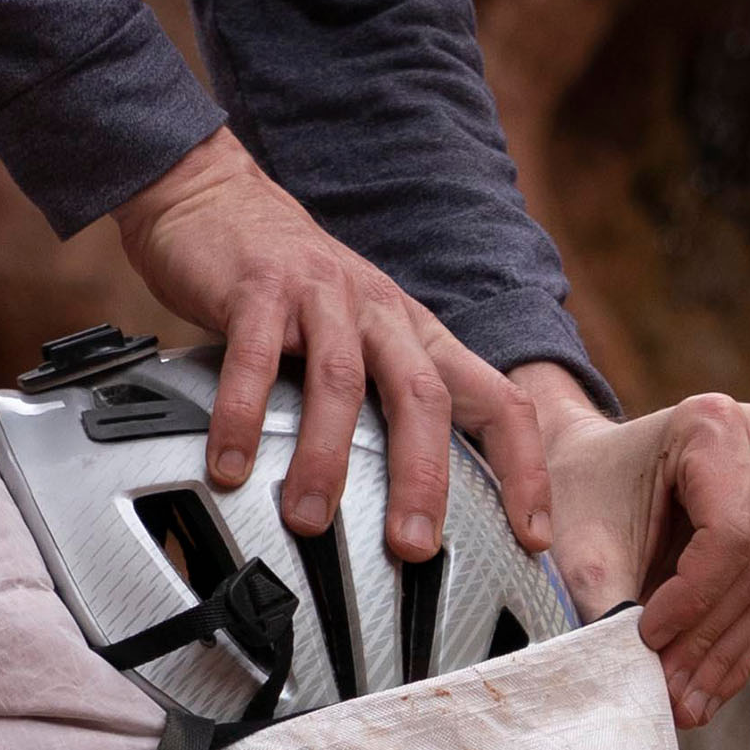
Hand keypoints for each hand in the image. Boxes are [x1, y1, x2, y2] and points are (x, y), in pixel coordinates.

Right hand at [114, 131, 550, 562]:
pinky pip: (255, 360)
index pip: (498, 402)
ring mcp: (322, 297)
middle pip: (425, 398)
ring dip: (328, 458)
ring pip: (342, 382)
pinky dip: (243, 416)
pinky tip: (229, 467)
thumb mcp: (357, 340)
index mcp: (417, 336)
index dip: (523, 469)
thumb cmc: (289, 290)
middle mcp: (382, 314)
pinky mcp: (259, 289)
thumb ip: (377, 406)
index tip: (530, 538)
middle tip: (412, 548)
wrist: (219, 201)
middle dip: (425, 478)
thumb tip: (399, 505)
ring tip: (309, 520)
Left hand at [514, 363, 749, 727]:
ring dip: (729, 657)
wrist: (582, 469)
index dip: (694, 601)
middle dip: (711, 641)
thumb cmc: (572, 496)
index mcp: (712, 424)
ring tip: (687, 709)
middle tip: (671, 701)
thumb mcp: (576, 547)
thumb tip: (640, 684)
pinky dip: (740, 647)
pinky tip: (706, 691)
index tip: (644, 641)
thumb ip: (607, 604)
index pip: (731, 535)